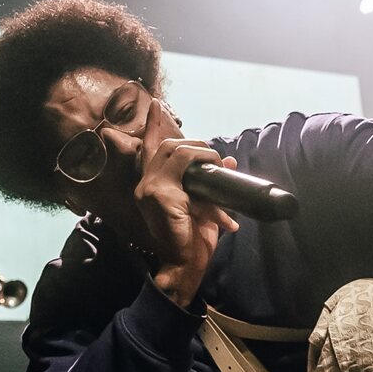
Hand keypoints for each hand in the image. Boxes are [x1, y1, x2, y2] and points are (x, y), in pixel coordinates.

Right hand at [135, 100, 239, 306]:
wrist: (185, 266)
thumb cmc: (192, 241)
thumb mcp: (204, 207)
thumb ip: (210, 185)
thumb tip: (228, 164)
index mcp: (149, 187)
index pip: (147, 148)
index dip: (151, 125)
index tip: (156, 104)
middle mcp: (144, 185)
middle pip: (164, 145)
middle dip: (192, 143)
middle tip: (211, 153)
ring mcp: (149, 189)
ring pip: (175, 150)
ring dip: (200, 151)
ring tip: (216, 162)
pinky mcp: (161, 195)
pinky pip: (183, 164)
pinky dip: (202, 161)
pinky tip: (215, 169)